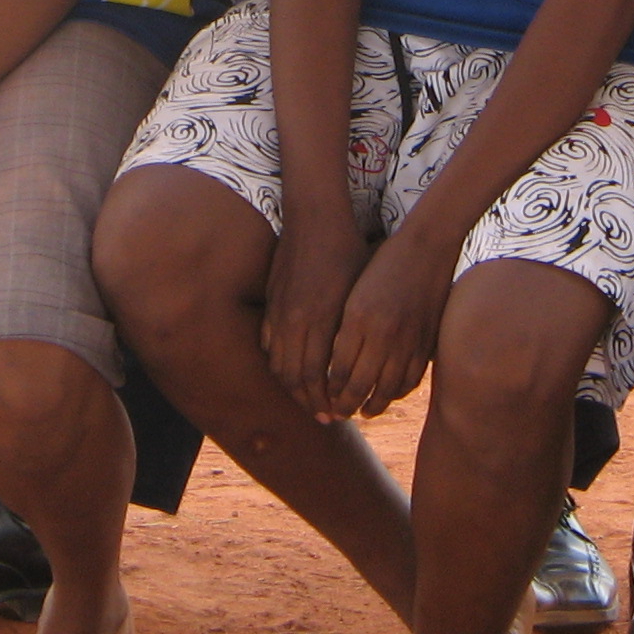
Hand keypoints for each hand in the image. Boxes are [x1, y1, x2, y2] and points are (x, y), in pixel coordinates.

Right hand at [262, 210, 369, 417]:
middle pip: (295, 379)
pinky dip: (277, 363)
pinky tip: (290, 371)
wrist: (315, 217)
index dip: (326, 401)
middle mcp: (295, 322)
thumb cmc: (347, 252)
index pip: (317, 378)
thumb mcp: (359, 293)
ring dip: (292, 388)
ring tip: (308, 399)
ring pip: (279, 365)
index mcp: (320, 321)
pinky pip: (268, 344)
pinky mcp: (271, 303)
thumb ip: (354, 330)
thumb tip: (366, 364)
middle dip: (309, 402)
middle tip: (324, 416)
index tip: (338, 414)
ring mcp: (279, 312)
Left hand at [322, 227, 457, 417]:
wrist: (426, 248)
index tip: (321, 397)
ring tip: (362, 412)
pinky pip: (409, 381)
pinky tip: (387, 396)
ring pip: (385, 390)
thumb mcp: (356, 292)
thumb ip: (344, 327)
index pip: (337, 369)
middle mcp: (381, 333)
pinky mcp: (426, 343)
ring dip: (371, 406)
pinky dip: (396, 394)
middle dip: (344, 405)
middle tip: (336, 414)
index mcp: (358, 318)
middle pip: (358, 385)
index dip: (328, 390)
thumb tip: (330, 362)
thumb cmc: (383, 264)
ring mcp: (406, 340)